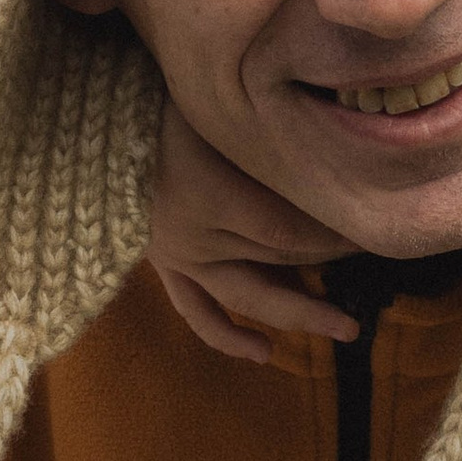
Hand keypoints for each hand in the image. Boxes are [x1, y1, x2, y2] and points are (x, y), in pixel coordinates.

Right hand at [147, 101, 355, 364]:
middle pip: (278, 256)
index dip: (334, 233)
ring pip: (247, 295)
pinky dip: (227, 337)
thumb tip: (324, 149)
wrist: (84, 125)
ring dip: (298, 313)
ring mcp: (178, 257)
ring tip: (345, 328)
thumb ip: (260, 139)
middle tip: (377, 260)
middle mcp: (197, 237)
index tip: (372, 228)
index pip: (289, 228)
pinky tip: (265, 354)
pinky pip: (195, 311)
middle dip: (331, 260)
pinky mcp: (163, 266)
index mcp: (212, 197)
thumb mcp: (212, 115)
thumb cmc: (154, 106)